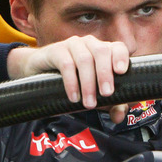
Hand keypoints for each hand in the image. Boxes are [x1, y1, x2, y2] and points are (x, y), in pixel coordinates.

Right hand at [7, 35, 130, 121]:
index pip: (118, 48)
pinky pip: (66, 64)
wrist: (40, 71)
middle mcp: (90, 44)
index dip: (121, 57)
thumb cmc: (75, 81)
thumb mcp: (95, 93)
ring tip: (89, 104)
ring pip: (84, 59)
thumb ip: (112, 105)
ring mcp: (73, 45)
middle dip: (105, 74)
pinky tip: (74, 97)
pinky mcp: (57, 50)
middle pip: (102, 51)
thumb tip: (119, 117)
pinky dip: (72, 82)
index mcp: (105, 51)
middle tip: (106, 94)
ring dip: (88, 83)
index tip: (121, 72)